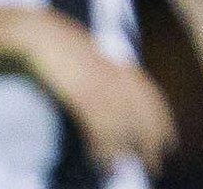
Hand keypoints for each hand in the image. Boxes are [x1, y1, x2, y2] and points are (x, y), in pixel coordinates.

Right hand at [15, 10, 177, 172]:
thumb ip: (101, 73)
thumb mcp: (85, 54)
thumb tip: (106, 100)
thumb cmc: (54, 44)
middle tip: (151, 165)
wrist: (34, 34)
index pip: (151, 97)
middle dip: (149, 143)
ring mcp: (101, 83)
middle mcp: (116, 74)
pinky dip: (102, 147)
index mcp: (118, 63)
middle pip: (143, 115)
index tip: (169, 141)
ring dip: (123, 151)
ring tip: (118, 169)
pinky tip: (99, 159)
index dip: (162, 121)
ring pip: (123, 125)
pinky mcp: (84, 93)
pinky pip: (100, 128)